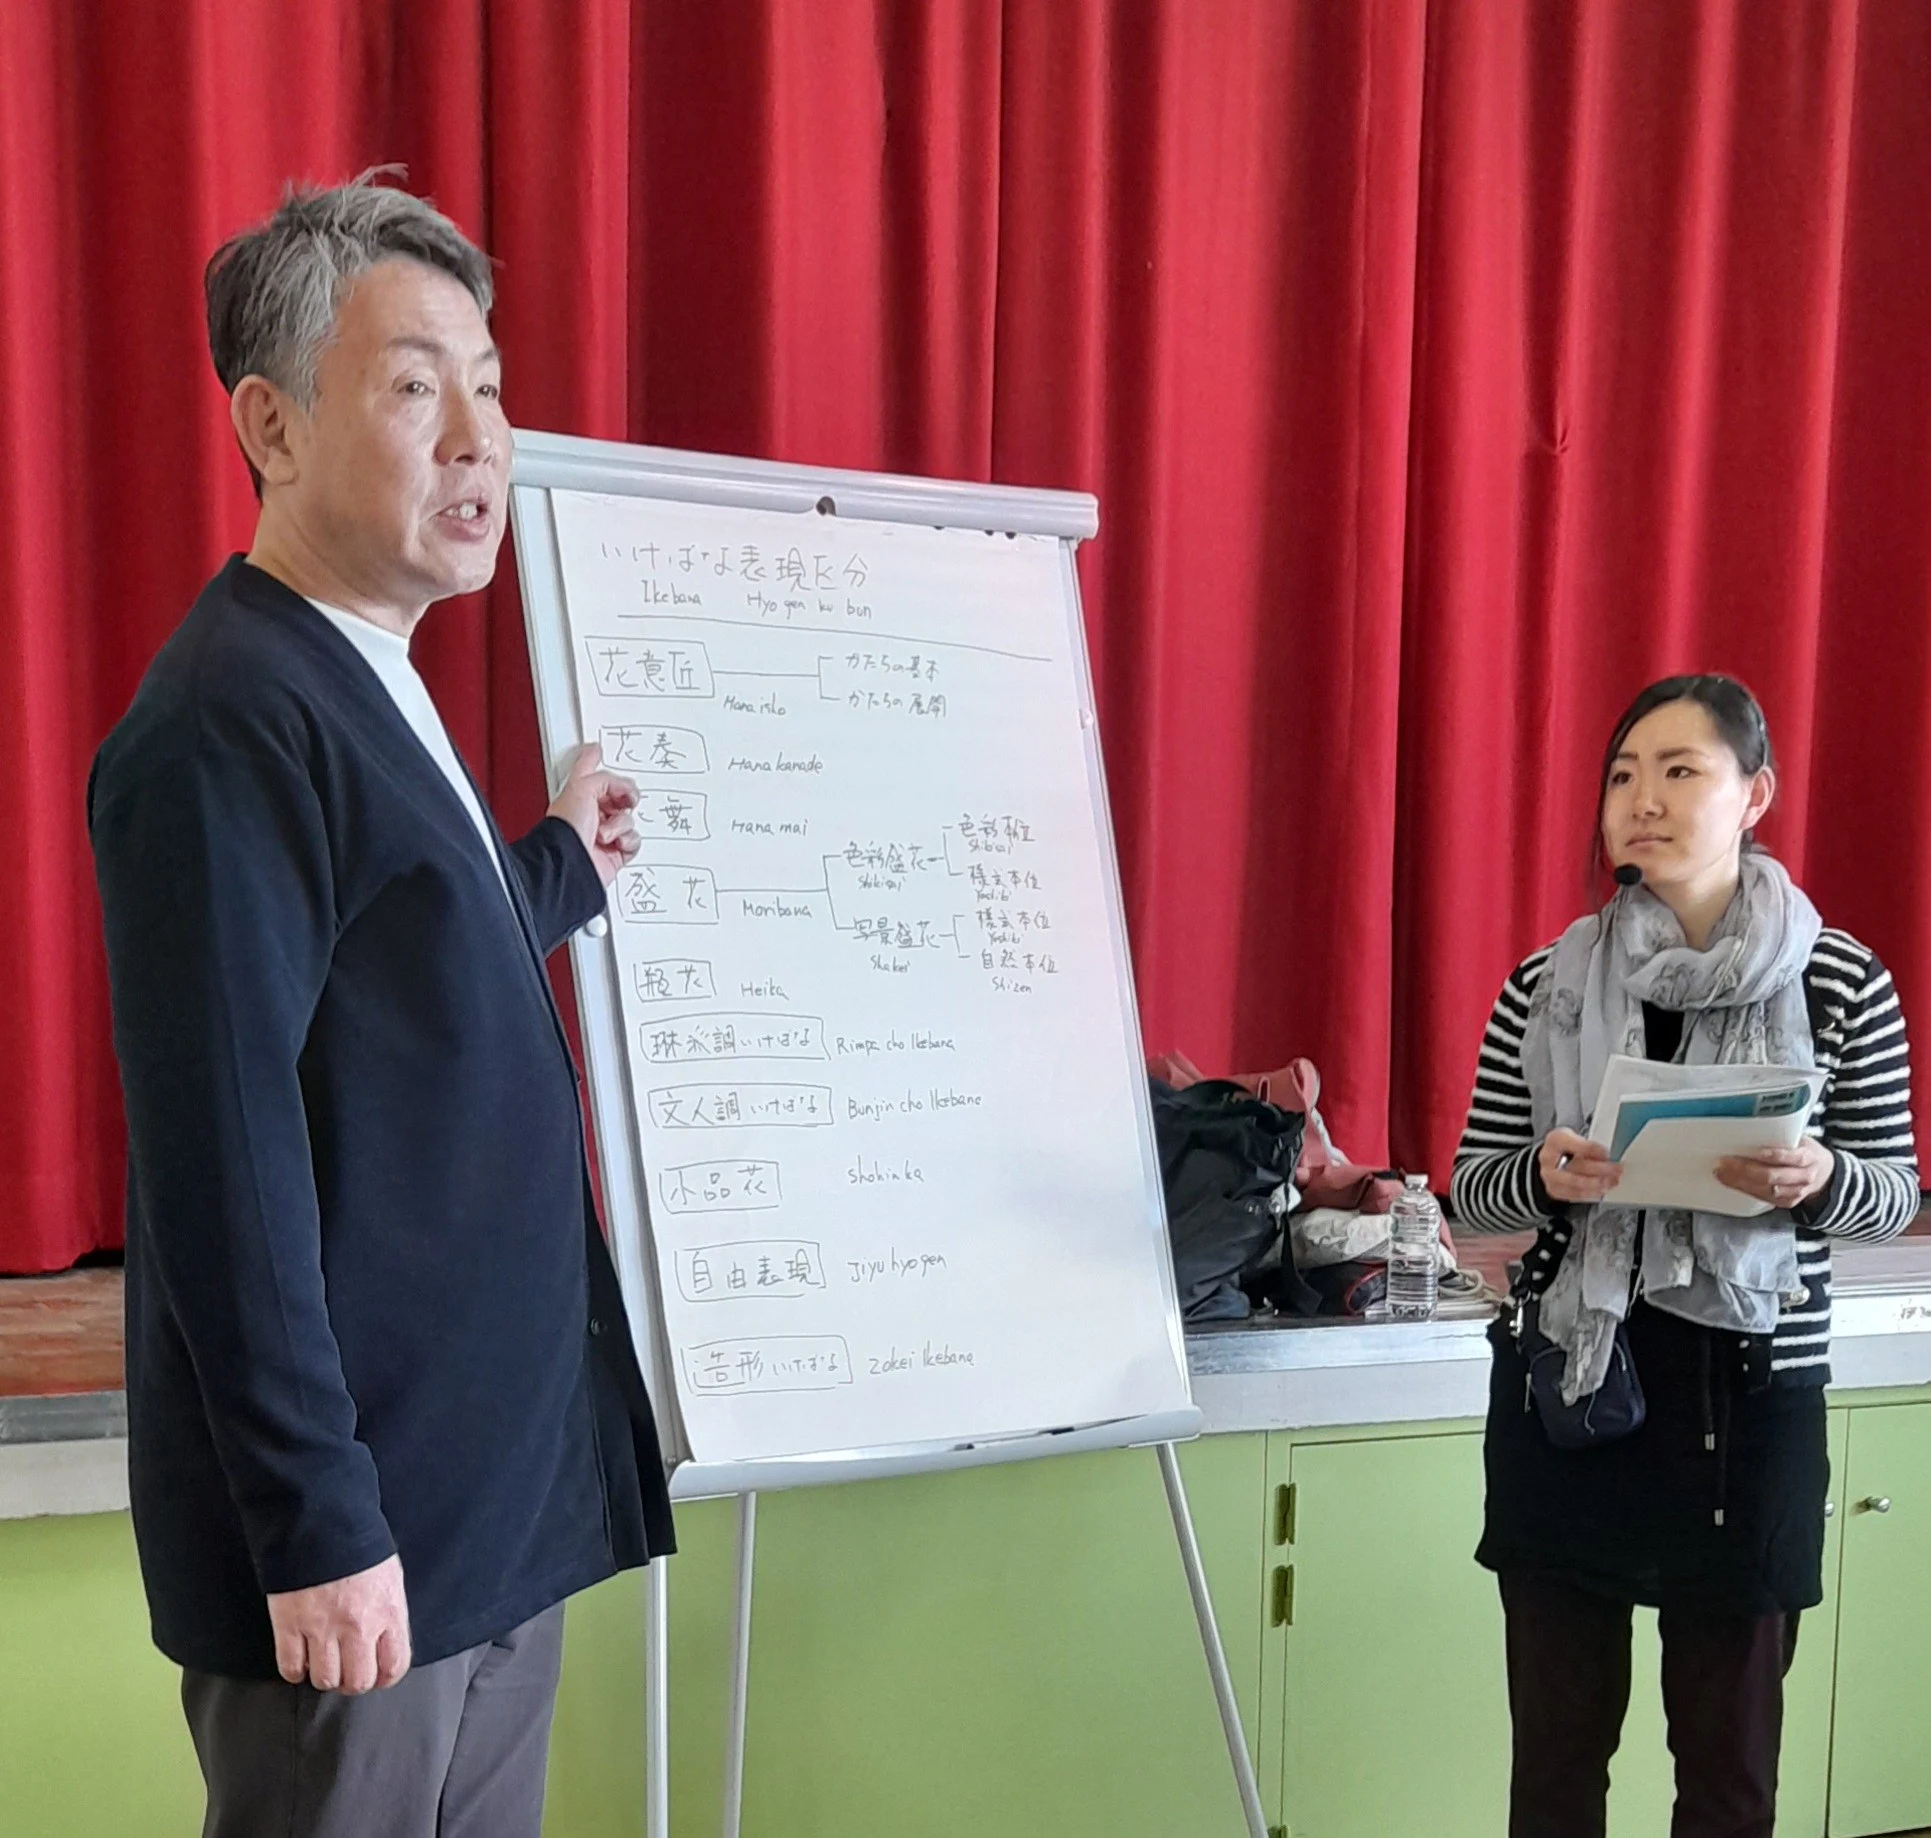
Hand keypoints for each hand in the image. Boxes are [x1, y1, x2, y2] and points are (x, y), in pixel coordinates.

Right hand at [266, 1554, 410, 1693]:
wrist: (321, 1519)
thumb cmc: (358, 1544)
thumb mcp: (389, 1575)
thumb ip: (389, 1612)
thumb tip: (387, 1641)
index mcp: (388, 1611)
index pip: (394, 1666)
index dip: (385, 1676)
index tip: (377, 1674)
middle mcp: (358, 1625)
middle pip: (358, 1681)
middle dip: (353, 1680)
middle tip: (347, 1670)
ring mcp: (322, 1627)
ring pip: (325, 1680)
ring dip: (325, 1675)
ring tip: (324, 1661)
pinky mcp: (290, 1624)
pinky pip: (291, 1668)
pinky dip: (295, 1670)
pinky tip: (301, 1658)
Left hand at [547, 743, 640, 886]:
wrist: (571, 863)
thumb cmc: (567, 829)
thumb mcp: (583, 787)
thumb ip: (606, 779)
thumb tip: (624, 788)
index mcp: (578, 795)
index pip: (586, 771)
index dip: (591, 758)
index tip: (597, 748)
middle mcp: (591, 813)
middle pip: (617, 795)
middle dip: (623, 797)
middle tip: (625, 798)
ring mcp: (604, 833)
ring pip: (629, 818)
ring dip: (620, 824)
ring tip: (604, 834)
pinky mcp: (615, 852)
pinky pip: (634, 840)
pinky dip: (627, 840)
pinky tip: (615, 844)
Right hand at [1538, 1129, 1622, 1205]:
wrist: (1550, 1160)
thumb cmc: (1564, 1148)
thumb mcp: (1575, 1137)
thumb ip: (1589, 1145)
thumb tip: (1608, 1157)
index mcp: (1556, 1140)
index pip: (1575, 1145)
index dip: (1593, 1150)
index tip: (1607, 1154)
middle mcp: (1549, 1159)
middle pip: (1578, 1165)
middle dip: (1600, 1169)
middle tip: (1616, 1170)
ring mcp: (1550, 1176)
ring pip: (1576, 1182)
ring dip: (1598, 1183)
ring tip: (1612, 1181)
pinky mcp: (1555, 1190)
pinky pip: (1575, 1194)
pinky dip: (1591, 1192)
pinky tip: (1601, 1189)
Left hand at [1715, 1140, 1833, 1211]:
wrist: (1824, 1174)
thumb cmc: (1806, 1151)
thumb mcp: (1801, 1139)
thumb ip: (1783, 1136)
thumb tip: (1751, 1126)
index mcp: (1809, 1157)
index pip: (1794, 1157)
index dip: (1776, 1155)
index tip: (1757, 1151)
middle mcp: (1804, 1177)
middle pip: (1774, 1176)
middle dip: (1747, 1170)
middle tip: (1726, 1162)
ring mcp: (1796, 1192)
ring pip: (1766, 1190)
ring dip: (1741, 1182)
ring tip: (1722, 1173)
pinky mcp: (1787, 1202)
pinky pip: (1764, 1198)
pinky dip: (1745, 1190)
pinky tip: (1731, 1182)